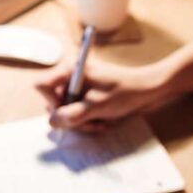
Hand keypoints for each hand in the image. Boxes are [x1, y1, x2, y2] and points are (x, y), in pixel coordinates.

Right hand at [35, 58, 169, 132]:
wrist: (151, 91)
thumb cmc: (126, 92)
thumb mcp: (98, 105)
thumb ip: (73, 114)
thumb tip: (52, 122)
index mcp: (71, 70)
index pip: (42, 86)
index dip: (51, 102)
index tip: (69, 110)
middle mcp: (72, 77)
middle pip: (54, 103)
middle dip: (71, 118)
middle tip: (91, 121)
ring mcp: (79, 88)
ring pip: (66, 112)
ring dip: (83, 122)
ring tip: (101, 122)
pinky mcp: (87, 97)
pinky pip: (78, 114)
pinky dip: (89, 121)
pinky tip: (104, 121)